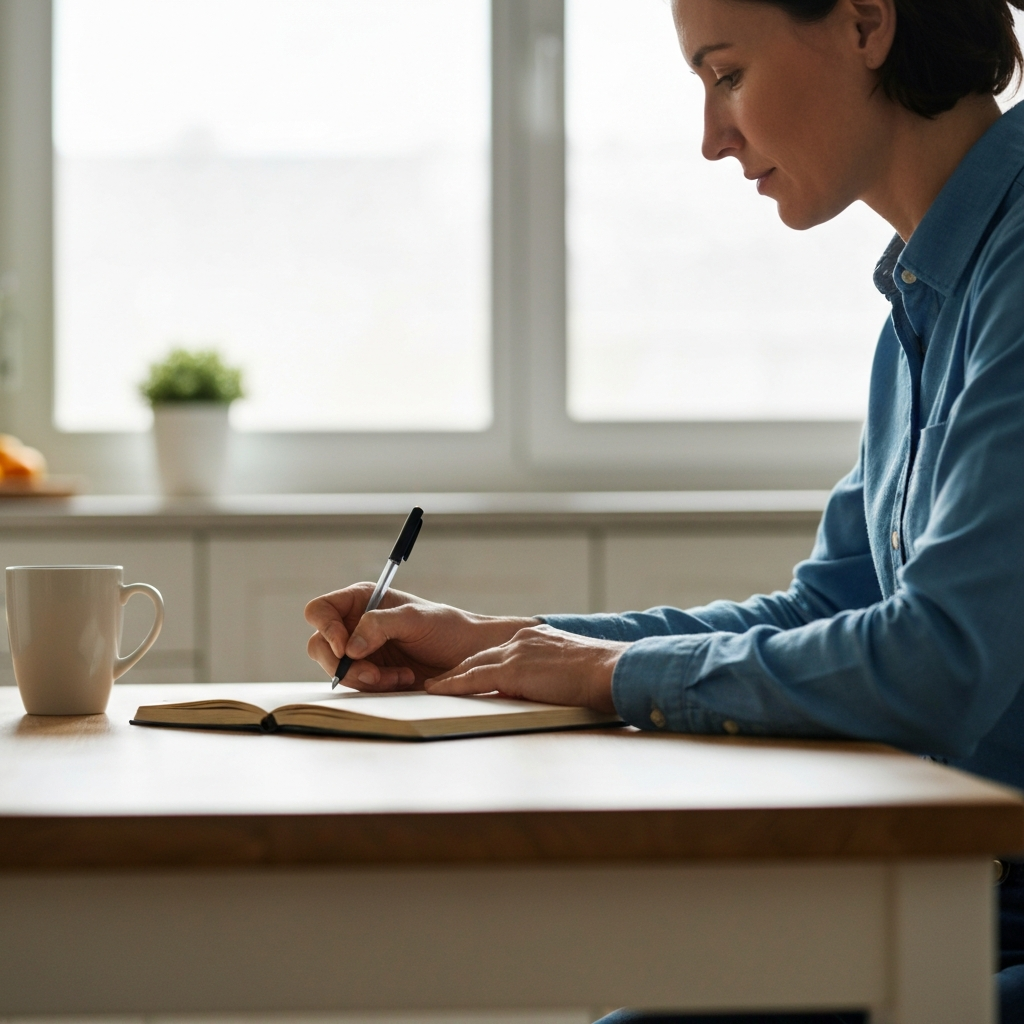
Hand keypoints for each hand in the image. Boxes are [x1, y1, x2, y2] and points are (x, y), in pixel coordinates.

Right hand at [305, 584, 535, 689]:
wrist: (470, 658)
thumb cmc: (447, 629)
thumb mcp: (416, 619)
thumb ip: (380, 624)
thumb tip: (349, 647)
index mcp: (362, 601)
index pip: (320, 611)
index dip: (325, 628)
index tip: (344, 646)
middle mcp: (355, 625)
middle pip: (319, 645)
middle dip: (341, 663)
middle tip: (370, 672)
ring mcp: (361, 653)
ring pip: (337, 670)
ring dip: (363, 678)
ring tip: (398, 676)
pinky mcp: (371, 676)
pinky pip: (357, 686)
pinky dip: (377, 687)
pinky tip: (403, 680)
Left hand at [425, 623, 627, 713]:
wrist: (611, 669)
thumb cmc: (603, 675)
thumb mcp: (572, 670)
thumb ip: (553, 675)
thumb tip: (546, 691)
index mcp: (538, 638)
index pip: (501, 652)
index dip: (482, 663)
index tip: (469, 670)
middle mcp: (523, 640)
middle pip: (481, 656)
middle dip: (459, 668)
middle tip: (439, 679)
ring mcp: (516, 653)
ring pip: (472, 666)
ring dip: (451, 678)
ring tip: (433, 687)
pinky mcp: (513, 670)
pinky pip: (474, 679)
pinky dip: (453, 685)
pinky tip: (437, 691)